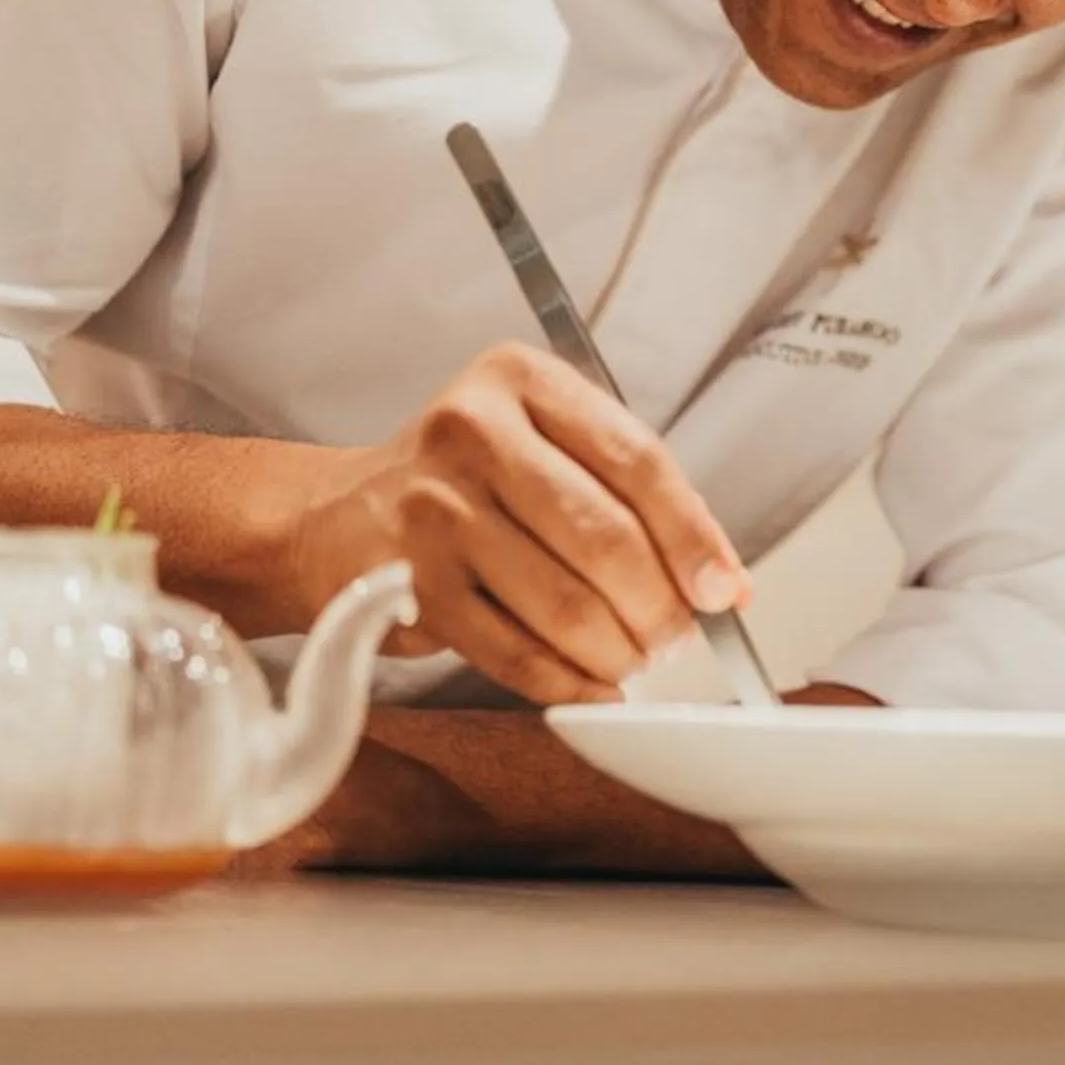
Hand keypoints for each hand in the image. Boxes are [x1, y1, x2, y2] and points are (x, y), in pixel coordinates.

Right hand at [287, 343, 749, 703]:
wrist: (339, 517)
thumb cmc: (467, 482)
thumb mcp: (541, 442)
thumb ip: (627, 492)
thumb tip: (721, 580)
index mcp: (520, 378)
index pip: (636, 459)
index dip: (693, 534)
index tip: (725, 588)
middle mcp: (471, 432)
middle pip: (604, 536)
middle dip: (659, 605)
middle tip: (678, 638)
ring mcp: (433, 510)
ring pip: (564, 603)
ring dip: (617, 651)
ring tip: (634, 661)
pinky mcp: (405, 586)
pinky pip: (513, 652)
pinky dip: (567, 681)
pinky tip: (591, 686)